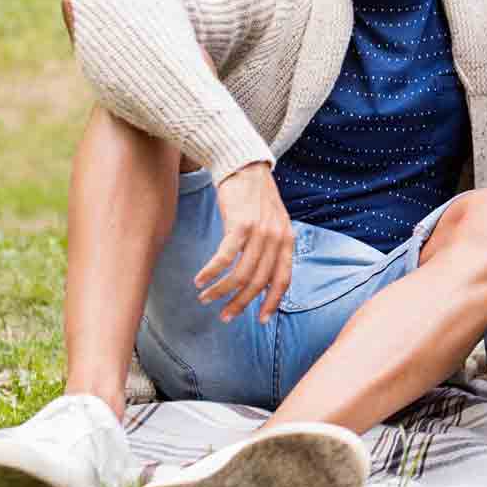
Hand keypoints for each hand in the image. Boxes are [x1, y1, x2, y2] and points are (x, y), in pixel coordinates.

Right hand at [196, 162, 293, 324]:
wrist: (244, 166)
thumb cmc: (254, 198)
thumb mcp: (272, 223)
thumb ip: (271, 248)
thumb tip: (261, 278)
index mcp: (287, 240)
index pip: (283, 280)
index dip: (272, 303)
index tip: (260, 321)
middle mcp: (277, 238)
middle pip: (258, 282)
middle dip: (240, 304)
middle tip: (224, 316)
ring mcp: (260, 232)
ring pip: (240, 274)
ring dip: (220, 291)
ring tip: (205, 298)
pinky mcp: (240, 224)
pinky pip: (224, 258)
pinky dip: (211, 273)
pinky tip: (199, 280)